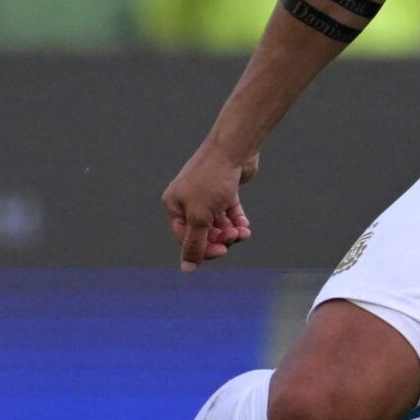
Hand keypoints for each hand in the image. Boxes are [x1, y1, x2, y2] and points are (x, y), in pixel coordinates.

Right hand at [163, 143, 258, 272]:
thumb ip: (194, 244)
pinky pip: (229, 213)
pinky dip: (237, 221)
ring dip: (231, 232)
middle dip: (220, 239)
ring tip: (243, 232)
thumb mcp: (200, 217)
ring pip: (218, 224)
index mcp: (174, 205)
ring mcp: (207, 195)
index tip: (222, 251)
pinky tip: (245, 226)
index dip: (204, 249)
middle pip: (203, 232)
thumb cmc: (212, 180)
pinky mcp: (225, 190)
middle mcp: (188, 200)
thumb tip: (187, 270)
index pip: (186, 238)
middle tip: (234, 237)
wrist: (233, 148)